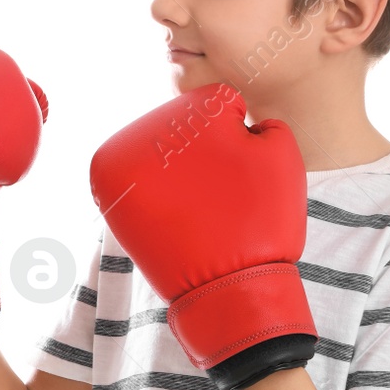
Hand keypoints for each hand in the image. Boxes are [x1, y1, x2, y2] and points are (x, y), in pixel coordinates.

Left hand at [88, 81, 314, 389]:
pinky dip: (154, 196)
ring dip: (174, 173)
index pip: (216, 103)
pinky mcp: (108, 193)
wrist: (226, 286)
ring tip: (196, 206)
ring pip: (157, 153)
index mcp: (195, 109)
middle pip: (180, 126)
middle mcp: (150, 127)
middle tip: (217, 190)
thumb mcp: (281, 158)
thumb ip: (263, 123)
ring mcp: (125, 160)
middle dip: (200, 151)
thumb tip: (237, 119)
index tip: (238, 166)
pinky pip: (135, 182)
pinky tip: (174, 216)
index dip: (236, 135)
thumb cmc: (261, 220)